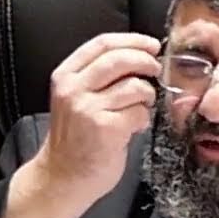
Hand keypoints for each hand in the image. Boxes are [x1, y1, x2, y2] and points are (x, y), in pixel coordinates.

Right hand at [34, 32, 160, 197]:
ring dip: (147, 96)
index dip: (132, 40)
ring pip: (135, 86)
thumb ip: (98, 76)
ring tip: (141, 107)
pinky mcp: (106, 129)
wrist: (63, 177)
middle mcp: (73, 89)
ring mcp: (88, 109)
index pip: (102, 44)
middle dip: (146, 61)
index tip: (151, 45)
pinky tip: (134, 127)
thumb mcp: (75, 98)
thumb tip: (139, 56)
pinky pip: (140, 112)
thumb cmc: (76, 138)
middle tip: (156, 69)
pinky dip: (144, 119)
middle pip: (120, 59)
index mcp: (65, 76)